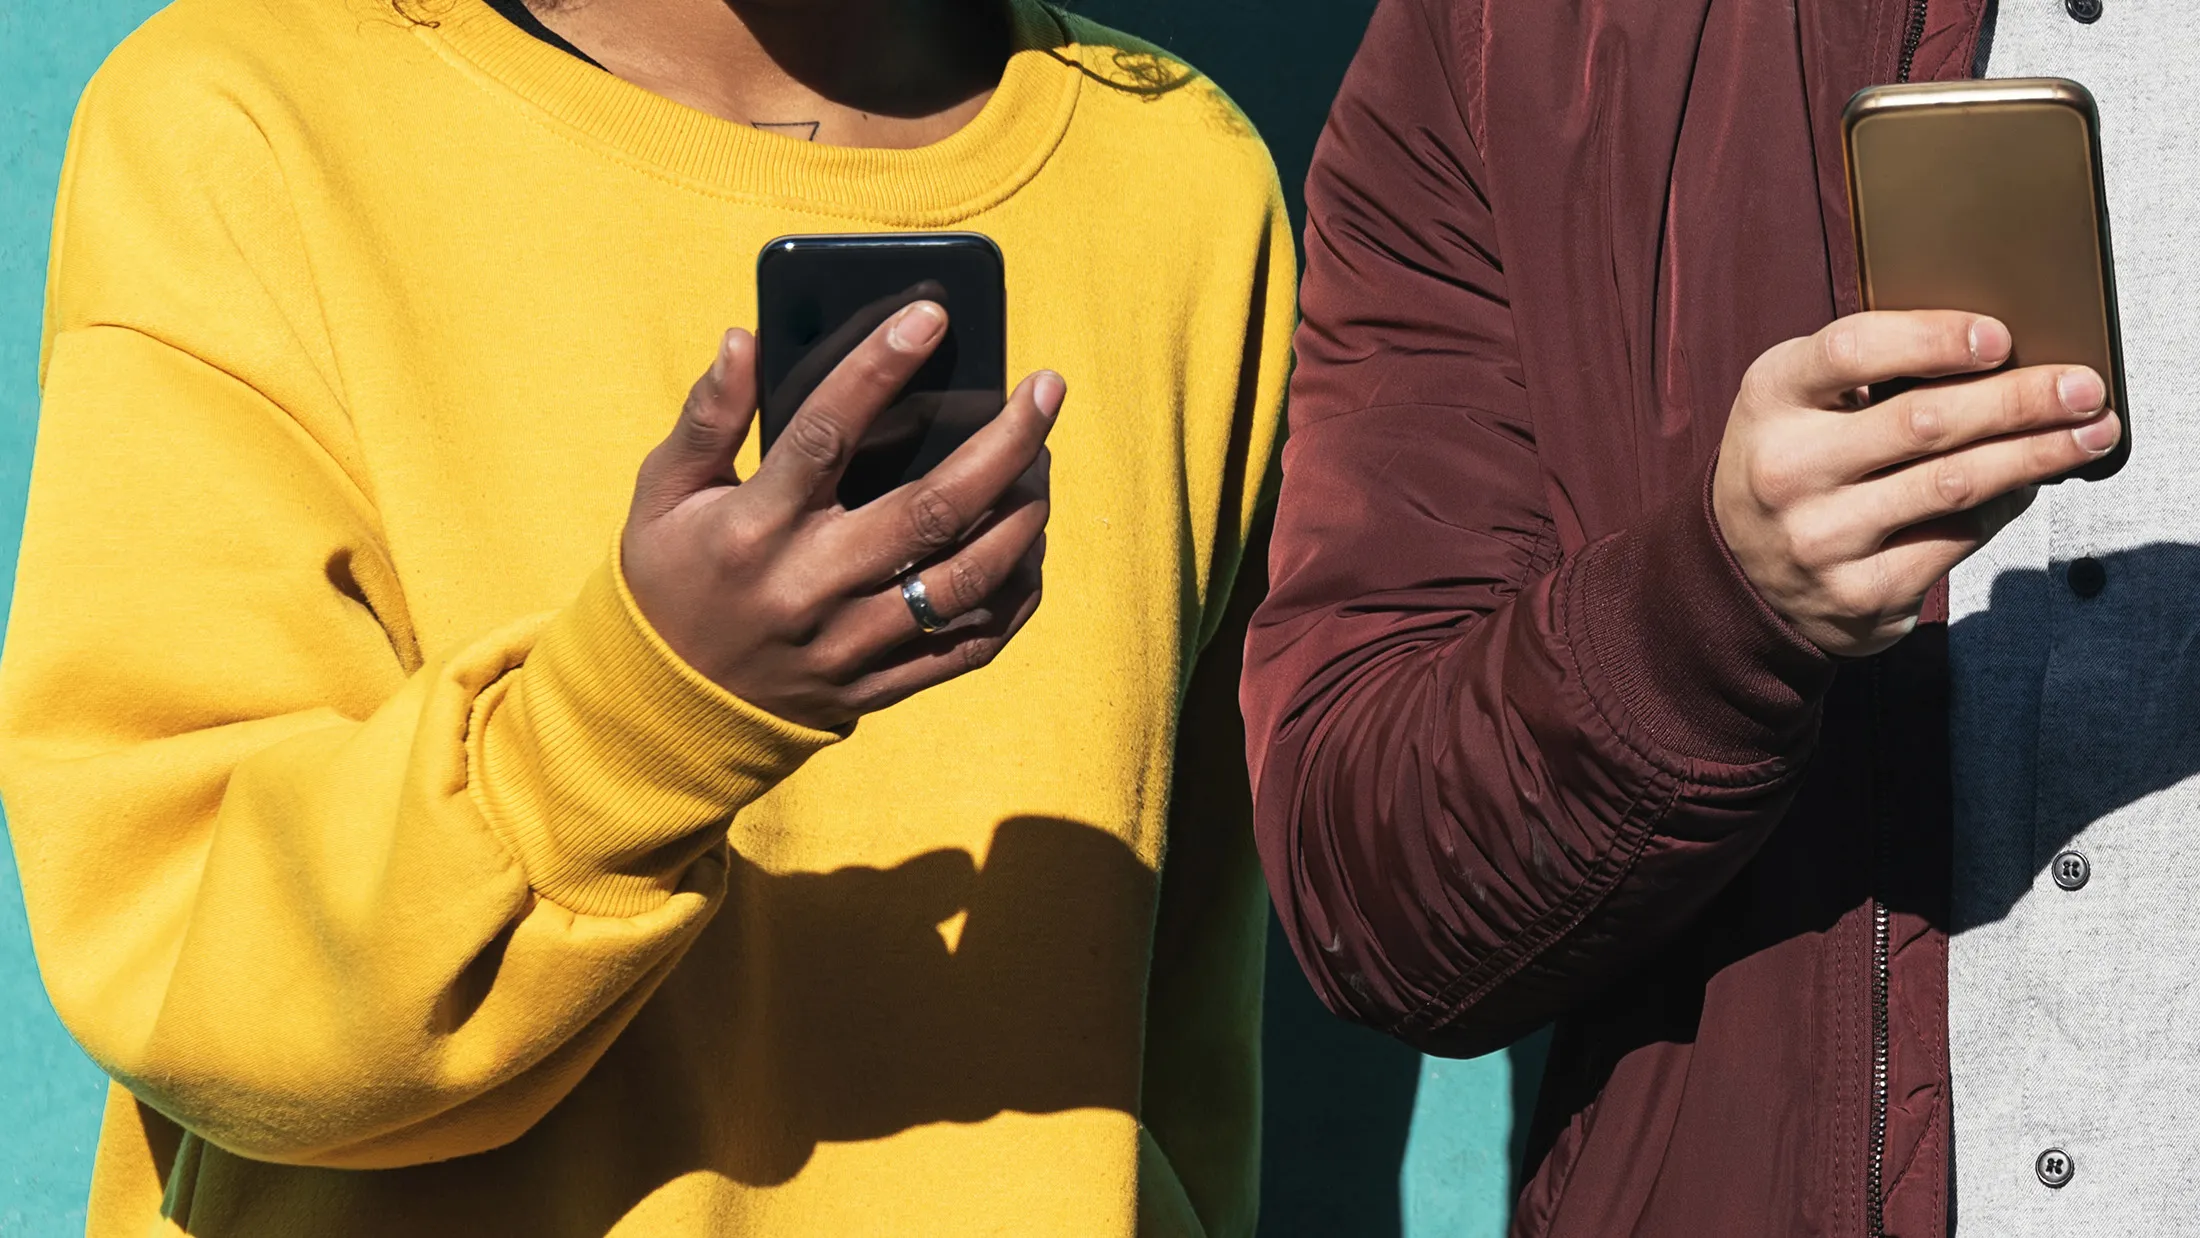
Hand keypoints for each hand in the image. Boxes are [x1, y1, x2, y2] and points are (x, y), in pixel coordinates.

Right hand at [622, 300, 1058, 728]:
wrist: (670, 707)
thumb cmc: (672, 577)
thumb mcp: (663, 494)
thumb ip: (707, 418)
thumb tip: (746, 338)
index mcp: (752, 528)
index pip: (824, 435)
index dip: (879, 369)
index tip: (930, 315)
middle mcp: (809, 587)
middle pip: (931, 510)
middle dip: (1004, 444)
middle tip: (1046, 390)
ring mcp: (850, 644)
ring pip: (965, 581)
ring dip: (1022, 518)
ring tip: (1043, 465)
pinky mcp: (878, 686)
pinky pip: (969, 645)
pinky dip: (1015, 595)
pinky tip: (1030, 545)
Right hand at [1713, 310, 2118, 657]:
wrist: (1740, 571)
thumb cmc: (1795, 460)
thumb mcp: (1799, 401)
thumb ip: (1870, 372)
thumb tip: (2002, 356)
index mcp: (1769, 400)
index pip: (1850, 353)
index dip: (1932, 338)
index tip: (1999, 337)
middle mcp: (1786, 470)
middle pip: (1922, 423)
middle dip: (2019, 401)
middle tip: (2084, 387)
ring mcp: (1821, 538)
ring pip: (1952, 484)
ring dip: (2036, 455)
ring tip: (2090, 434)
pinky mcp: (1859, 593)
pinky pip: (1956, 540)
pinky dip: (2004, 506)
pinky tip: (2032, 483)